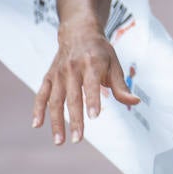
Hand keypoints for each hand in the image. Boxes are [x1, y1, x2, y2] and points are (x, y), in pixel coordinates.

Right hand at [32, 17, 140, 144]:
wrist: (78, 31)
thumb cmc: (100, 51)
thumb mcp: (114, 64)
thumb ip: (121, 86)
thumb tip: (135, 102)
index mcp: (92, 63)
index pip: (91, 84)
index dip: (93, 100)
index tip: (94, 117)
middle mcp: (73, 68)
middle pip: (72, 97)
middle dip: (75, 119)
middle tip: (78, 139)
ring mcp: (58, 73)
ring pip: (55, 100)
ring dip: (56, 121)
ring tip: (60, 141)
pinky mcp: (48, 77)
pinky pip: (41, 94)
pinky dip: (37, 109)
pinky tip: (37, 125)